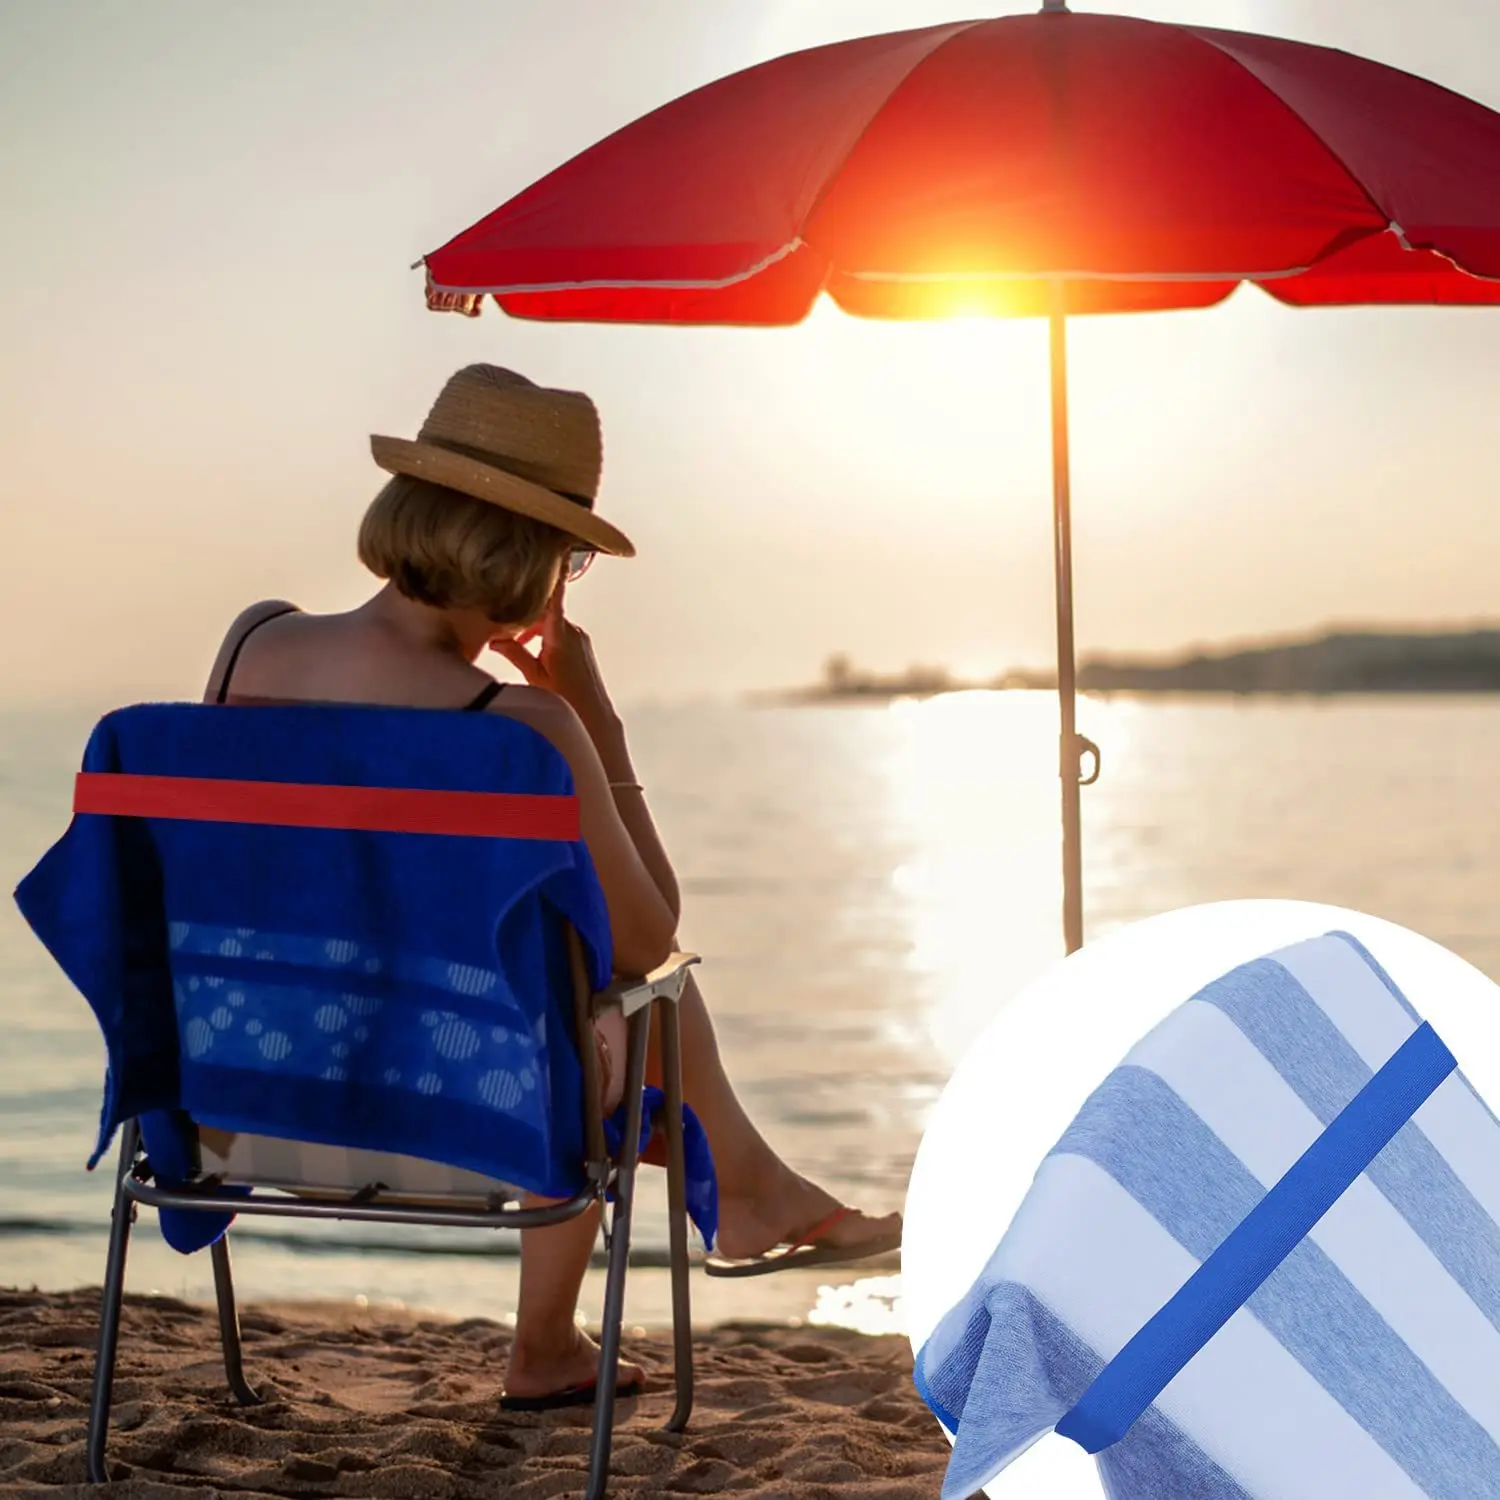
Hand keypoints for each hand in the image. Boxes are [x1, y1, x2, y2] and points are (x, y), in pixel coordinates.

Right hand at [490, 580, 622, 748]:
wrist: (593, 715)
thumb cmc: (567, 699)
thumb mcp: (534, 676)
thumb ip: (514, 653)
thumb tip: (495, 639)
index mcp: (560, 634)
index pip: (554, 596)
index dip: (555, 573)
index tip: (559, 549)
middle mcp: (572, 631)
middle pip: (544, 609)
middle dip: (523, 617)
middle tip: (504, 633)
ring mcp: (579, 637)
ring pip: (549, 621)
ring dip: (532, 630)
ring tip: (517, 648)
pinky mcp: (581, 645)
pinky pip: (558, 630)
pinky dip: (543, 636)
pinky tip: (533, 653)